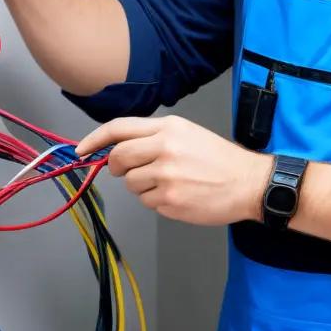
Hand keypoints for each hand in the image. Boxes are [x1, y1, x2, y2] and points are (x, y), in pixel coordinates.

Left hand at [76, 115, 271, 225]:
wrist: (249, 183)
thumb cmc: (220, 159)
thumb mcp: (188, 133)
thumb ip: (154, 137)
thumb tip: (119, 148)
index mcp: (169, 128)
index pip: (119, 129)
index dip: (94, 139)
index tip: (81, 150)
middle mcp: (165, 148)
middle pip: (117, 158)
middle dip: (117, 167)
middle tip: (131, 170)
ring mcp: (166, 176)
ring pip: (130, 183)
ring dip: (142, 185)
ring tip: (170, 182)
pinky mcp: (170, 200)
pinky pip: (146, 202)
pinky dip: (156, 200)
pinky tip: (178, 194)